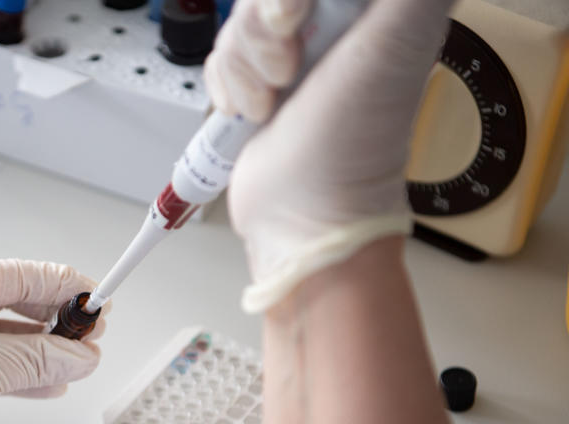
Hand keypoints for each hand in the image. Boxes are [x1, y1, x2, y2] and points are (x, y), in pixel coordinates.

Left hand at [0, 260, 106, 423]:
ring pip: (5, 337)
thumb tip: (80, 355)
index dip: (58, 285)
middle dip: (54, 319)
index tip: (94, 296)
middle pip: (9, 303)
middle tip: (93, 330)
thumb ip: (35, 358)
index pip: (9, 276)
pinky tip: (53, 382)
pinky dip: (25, 374)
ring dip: (45, 350)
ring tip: (80, 360)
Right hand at [205, 0, 454, 309]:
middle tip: (291, 64)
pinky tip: (255, 112)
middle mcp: (335, 24)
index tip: (296, 16)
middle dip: (267, 27)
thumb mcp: (398, 36)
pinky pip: (219, 54)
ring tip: (276, 101)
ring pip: (239, 19)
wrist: (303, 211)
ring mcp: (293, 54)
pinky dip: (228, 87)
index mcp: (375, 7)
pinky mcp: (255, 80)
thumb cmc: (352, 143)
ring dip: (247, 65)